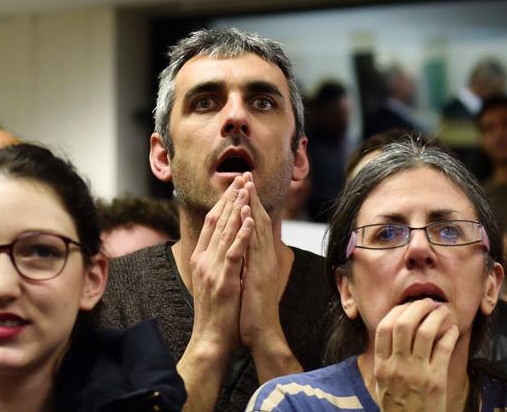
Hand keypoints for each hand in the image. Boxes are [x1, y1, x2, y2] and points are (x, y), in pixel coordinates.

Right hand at [186, 176, 254, 354]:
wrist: (211, 338)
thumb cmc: (217, 312)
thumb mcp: (215, 279)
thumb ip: (218, 259)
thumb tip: (228, 242)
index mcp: (201, 258)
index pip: (211, 223)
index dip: (223, 202)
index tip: (234, 184)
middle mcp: (203, 259)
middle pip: (217, 221)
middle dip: (231, 198)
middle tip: (241, 177)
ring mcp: (212, 269)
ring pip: (225, 232)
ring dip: (237, 208)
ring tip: (247, 189)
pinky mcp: (224, 281)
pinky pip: (234, 252)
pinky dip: (242, 234)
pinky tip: (249, 219)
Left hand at [238, 173, 302, 381]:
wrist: (261, 332)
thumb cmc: (253, 310)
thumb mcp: (249, 280)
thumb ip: (248, 262)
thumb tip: (241, 249)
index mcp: (261, 257)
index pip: (255, 225)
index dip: (250, 204)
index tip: (243, 184)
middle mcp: (265, 257)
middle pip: (259, 220)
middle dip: (252, 197)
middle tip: (246, 174)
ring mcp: (264, 264)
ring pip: (259, 229)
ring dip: (254, 205)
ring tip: (248, 184)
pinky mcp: (261, 274)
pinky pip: (256, 247)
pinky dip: (253, 229)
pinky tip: (250, 213)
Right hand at [373, 299, 458, 411]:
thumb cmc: (398, 407)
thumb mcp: (381, 384)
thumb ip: (384, 360)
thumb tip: (390, 332)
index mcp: (381, 366)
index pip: (384, 328)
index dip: (397, 311)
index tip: (408, 306)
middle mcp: (397, 367)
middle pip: (404, 323)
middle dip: (418, 307)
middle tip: (429, 303)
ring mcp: (416, 373)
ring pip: (425, 331)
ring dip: (436, 316)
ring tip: (443, 311)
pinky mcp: (436, 380)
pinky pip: (444, 348)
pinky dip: (450, 334)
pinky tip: (453, 330)